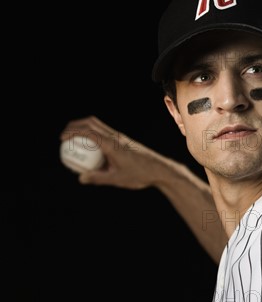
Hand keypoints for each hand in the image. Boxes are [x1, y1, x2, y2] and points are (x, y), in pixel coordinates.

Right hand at [60, 115, 174, 188]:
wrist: (160, 169)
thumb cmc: (140, 175)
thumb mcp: (118, 179)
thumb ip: (98, 178)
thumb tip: (81, 178)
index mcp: (112, 144)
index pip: (88, 132)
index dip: (72, 132)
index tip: (62, 139)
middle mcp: (116, 137)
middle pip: (91, 123)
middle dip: (74, 125)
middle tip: (63, 135)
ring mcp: (120, 137)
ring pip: (98, 125)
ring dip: (84, 127)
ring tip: (72, 138)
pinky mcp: (124, 140)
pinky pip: (104, 132)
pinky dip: (93, 134)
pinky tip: (88, 148)